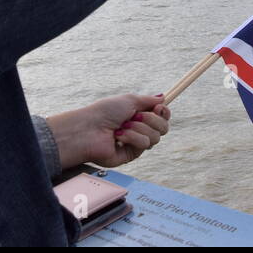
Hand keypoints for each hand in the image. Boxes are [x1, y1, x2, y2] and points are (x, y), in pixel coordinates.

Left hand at [46, 93, 171, 169]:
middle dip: (151, 120)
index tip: (157, 107)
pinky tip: (118, 137)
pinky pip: (143, 145)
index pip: (162, 117)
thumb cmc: (105, 112)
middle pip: (163, 128)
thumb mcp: (129, 100)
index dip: (164, 112)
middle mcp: (140, 130)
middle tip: (135, 116)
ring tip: (121, 126)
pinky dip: (131, 137)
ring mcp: (136, 143)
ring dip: (138, 128)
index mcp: (139, 116)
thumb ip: (148, 100)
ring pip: (155, 138)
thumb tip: (162, 97)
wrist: (89, 128)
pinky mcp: (131, 155)